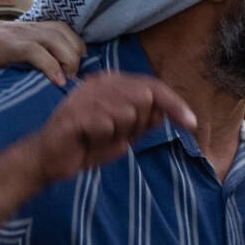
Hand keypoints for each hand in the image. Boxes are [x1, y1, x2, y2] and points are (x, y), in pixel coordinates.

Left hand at [0, 15, 82, 104]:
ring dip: (75, 51)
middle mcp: (21, 31)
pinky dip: (75, 43)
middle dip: (69, 60)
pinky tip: (76, 61)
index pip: (33, 49)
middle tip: (69, 84)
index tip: (59, 83)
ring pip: (63, 32)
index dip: (50, 64)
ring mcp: (31, 26)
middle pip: (55, 38)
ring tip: (74, 74)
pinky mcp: (38, 26)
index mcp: (4, 43)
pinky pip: (64, 30)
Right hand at [27, 75, 196, 185]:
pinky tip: (88, 139)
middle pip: (144, 98)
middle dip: (137, 125)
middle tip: (116, 135)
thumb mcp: (125, 135)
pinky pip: (107, 125)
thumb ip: (144, 121)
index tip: (192, 124)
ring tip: (100, 138)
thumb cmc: (88, 145)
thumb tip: (163, 111)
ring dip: (118, 133)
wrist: (52, 161)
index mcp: (112, 84)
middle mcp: (100, 83)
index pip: (153, 87)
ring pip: (127, 112)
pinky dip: (102, 139)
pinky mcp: (75, 112)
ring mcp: (86, 95)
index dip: (175, 104)